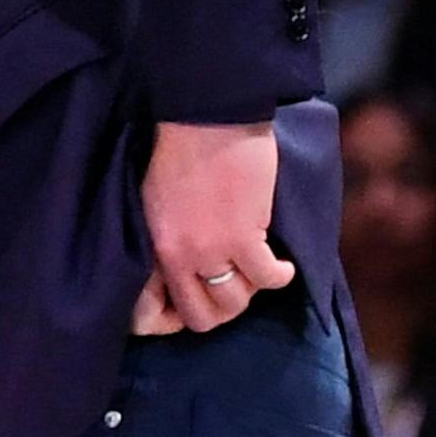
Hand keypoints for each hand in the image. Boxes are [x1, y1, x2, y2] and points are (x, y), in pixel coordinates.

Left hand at [135, 117, 293, 333]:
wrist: (206, 117)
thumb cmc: (180, 148)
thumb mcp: (154, 202)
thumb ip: (165, 239)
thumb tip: (177, 268)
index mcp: (152, 248)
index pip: (156, 313)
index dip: (179, 319)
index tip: (199, 306)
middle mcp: (178, 258)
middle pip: (203, 318)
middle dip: (221, 310)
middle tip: (236, 289)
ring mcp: (211, 251)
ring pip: (237, 303)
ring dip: (251, 291)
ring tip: (258, 271)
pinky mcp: (245, 238)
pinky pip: (267, 278)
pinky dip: (280, 275)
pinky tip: (282, 266)